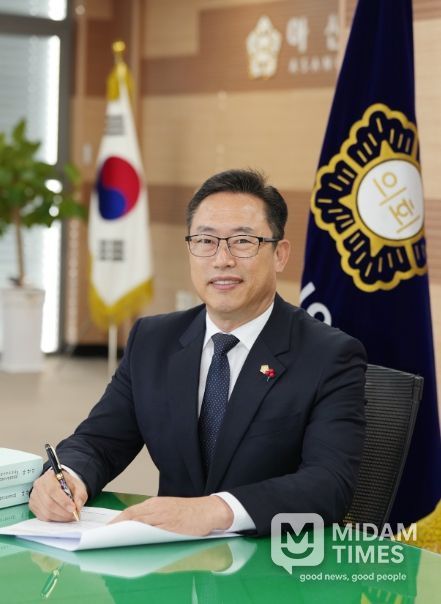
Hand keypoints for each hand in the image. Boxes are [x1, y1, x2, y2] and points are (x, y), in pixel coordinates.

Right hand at [29, 470, 87, 521]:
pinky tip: (62, 516)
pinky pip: (43, 517)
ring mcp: (34, 496)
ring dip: (60, 517)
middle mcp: (39, 486)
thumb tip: (77, 507)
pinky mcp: (33, 506)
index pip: (53, 490)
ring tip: (69, 516)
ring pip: (46, 512)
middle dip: (63, 512)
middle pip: (49, 503)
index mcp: (49, 477)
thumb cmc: (68, 484)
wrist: (60, 483)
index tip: (73, 508)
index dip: (64, 501)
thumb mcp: (77, 485)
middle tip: (74, 515)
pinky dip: (54, 519)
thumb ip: (79, 494)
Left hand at [110, 495, 233, 535]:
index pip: (130, 511)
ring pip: (139, 522)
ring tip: (113, 538)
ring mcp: (163, 516)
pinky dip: (140, 533)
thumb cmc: (189, 513)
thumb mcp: (168, 510)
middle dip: (116, 525)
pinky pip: (152, 530)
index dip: (117, 520)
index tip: (107, 529)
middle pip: (131, 515)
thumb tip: (135, 528)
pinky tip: (133, 539)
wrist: (209, 510)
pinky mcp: (170, 525)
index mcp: (155, 503)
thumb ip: (153, 517)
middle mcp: (157, 507)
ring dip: (125, 530)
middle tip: (105, 535)